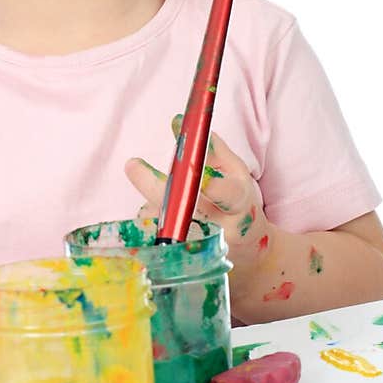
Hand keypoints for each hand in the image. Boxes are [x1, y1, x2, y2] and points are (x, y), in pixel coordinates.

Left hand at [124, 122, 267, 261]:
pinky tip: (161, 216)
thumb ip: (213, 150)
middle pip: (185, 210)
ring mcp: (200, 247)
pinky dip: (152, 217)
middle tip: (132, 164)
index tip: (194, 169)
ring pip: (163, 221)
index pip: (227, 194)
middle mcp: (221, 229)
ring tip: (152, 191)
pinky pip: (155, 233)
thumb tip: (180, 123)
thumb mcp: (238, 176)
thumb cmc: (239, 207)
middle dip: (154, 187)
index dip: (211, 184)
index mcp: (239, 205)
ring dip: (151, 201)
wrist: (250, 257)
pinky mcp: (182, 259)